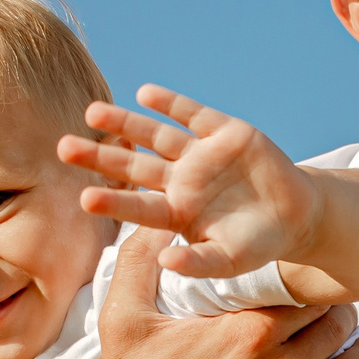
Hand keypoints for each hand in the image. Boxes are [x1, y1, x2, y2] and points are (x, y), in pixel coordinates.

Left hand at [58, 84, 322, 278]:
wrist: (296, 215)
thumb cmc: (258, 243)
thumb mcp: (230, 261)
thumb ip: (199, 263)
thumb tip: (166, 261)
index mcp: (177, 212)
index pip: (137, 206)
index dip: (112, 202)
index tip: (84, 198)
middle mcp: (181, 180)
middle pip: (133, 166)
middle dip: (100, 157)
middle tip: (62, 148)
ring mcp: (200, 154)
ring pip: (155, 136)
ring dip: (125, 124)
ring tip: (92, 113)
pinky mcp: (223, 132)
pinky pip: (192, 114)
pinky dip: (170, 104)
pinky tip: (145, 95)